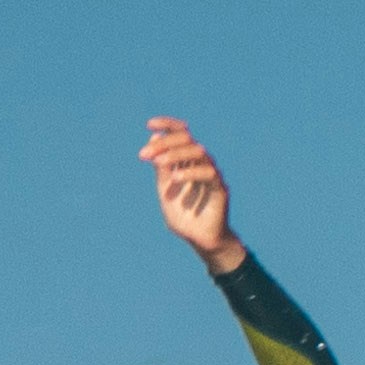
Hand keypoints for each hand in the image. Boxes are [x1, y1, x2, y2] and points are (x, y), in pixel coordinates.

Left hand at [140, 114, 240, 269]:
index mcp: (187, 161)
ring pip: (198, 152)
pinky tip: (174, 178)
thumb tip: (154, 138)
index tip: (149, 124)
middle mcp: (201, 164)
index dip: (167, 125)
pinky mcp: (220, 188)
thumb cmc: (184, 216)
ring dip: (176, 154)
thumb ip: (161, 168)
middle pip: (187, 139)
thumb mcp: (165, 190)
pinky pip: (208, 173)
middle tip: (144, 155)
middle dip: (164, 144)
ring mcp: (212, 174)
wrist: (200, 240)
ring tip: (158, 162)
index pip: (181, 134)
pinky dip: (190, 172)